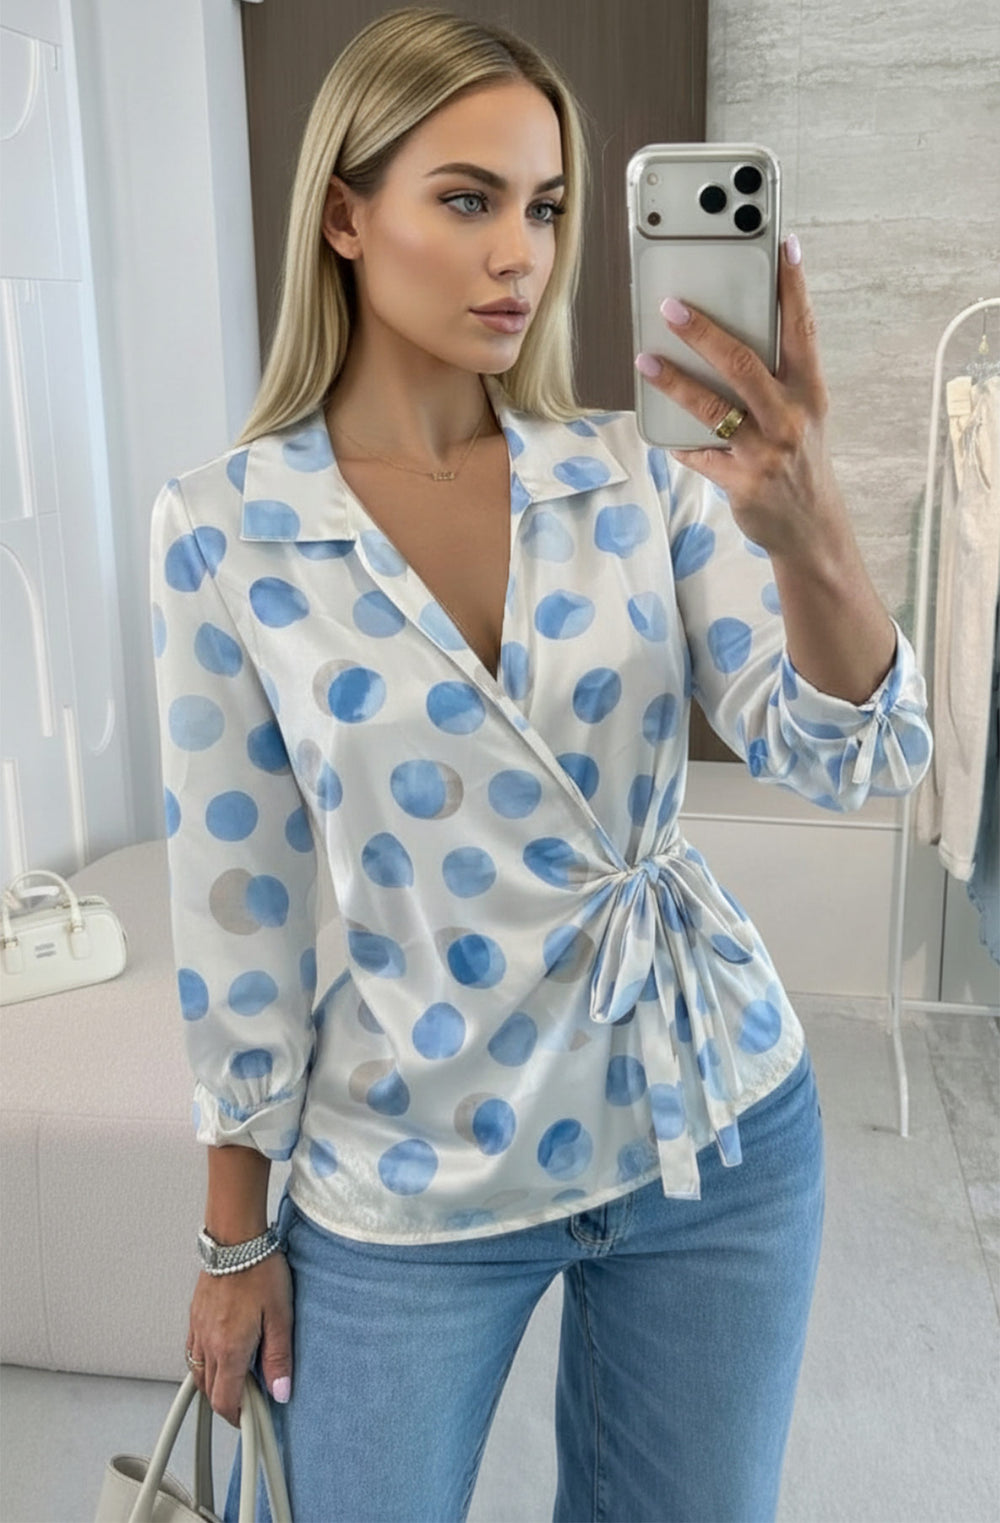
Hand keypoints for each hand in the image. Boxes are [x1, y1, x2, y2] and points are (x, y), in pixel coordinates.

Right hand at [185, 1252, 292, 1426]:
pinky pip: (193, 1350)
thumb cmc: (260, 1270)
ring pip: (198, 1372)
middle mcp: (208, 1343)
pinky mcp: (195, 1315)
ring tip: (238, 1379)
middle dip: (228, 1402)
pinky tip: (221, 1353)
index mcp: (229, 1349)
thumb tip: (280, 1392)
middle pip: (210, 1391)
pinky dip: (205, 1362)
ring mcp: (198, 1328)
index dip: (237, 1417)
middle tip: (251, 1400)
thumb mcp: (281, 1316)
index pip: (225, 1401)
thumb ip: (278, 1357)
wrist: (235, 1238)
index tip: (251, 1420)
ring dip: (215, 1384)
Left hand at [635, 237, 849, 564]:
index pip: (803, 329)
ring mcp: (766, 451)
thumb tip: (727, 340)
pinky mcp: (742, 482)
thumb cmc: (799, 461)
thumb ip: (776, 380)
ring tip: (645, 360)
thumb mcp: (803, 416)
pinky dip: (680, 443)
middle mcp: (790, 417)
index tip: (782, 245)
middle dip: (705, 333)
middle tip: (671, 307)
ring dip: (674, 382)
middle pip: (744, 363)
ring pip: (713, 407)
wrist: (810, 528)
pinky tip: (664, 433)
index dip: (793, 286)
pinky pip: (700, 455)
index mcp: (809, 392)